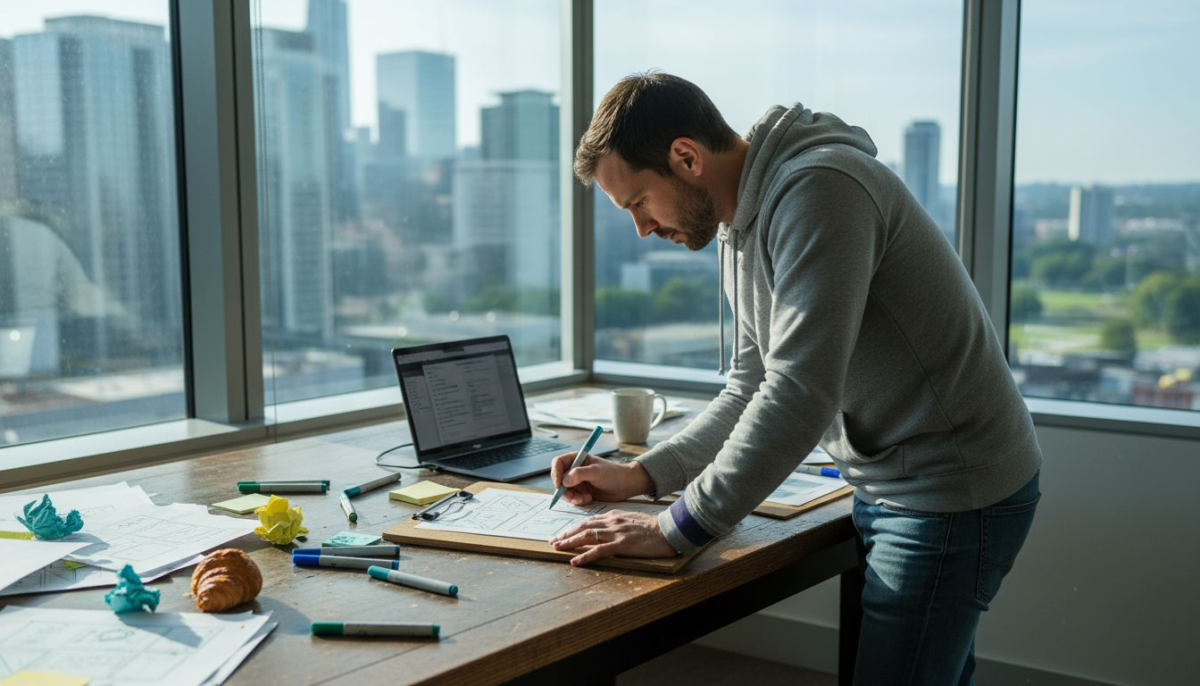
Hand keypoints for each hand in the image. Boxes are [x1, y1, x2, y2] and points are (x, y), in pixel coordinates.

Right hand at [549, 453, 652, 504]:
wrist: (626, 485)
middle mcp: (574, 469)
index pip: (558, 463)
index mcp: (577, 458)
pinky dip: (577, 500)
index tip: (559, 484)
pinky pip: (572, 498)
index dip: (556, 473)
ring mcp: (577, 481)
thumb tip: (564, 481)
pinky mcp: (581, 491)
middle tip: (572, 497)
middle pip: (558, 479)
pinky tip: (588, 499)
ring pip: (564, 490)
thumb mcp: (597, 472)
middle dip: (563, 489)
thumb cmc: (614, 473)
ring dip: (572, 497)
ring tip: (585, 498)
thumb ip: (580, 474)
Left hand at [550, 510, 675, 565]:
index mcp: (614, 516)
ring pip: (587, 536)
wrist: (668, 530)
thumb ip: (618, 523)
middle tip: (554, 541)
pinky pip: (599, 551)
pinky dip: (585, 556)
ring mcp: (616, 533)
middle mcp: (612, 522)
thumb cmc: (653, 527)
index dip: (574, 528)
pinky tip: (575, 561)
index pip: (588, 521)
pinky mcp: (622, 545)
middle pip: (583, 527)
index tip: (563, 534)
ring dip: (570, 542)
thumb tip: (606, 530)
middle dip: (566, 534)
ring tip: (558, 548)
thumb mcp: (632, 520)